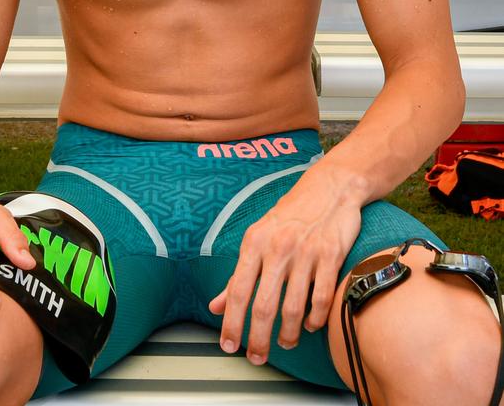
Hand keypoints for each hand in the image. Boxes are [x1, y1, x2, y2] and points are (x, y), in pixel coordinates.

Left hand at [208, 164, 362, 364]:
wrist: (329, 188)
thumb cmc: (290, 215)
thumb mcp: (257, 237)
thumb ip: (237, 274)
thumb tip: (215, 306)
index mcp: (255, 242)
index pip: (237, 290)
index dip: (232, 322)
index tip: (229, 346)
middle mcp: (277, 247)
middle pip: (264, 305)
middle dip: (259, 339)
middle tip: (257, 357)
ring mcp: (305, 252)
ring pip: (294, 307)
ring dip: (289, 334)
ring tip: (286, 343)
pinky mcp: (331, 255)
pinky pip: (322, 298)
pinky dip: (316, 320)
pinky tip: (311, 326)